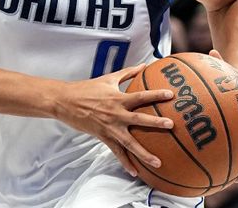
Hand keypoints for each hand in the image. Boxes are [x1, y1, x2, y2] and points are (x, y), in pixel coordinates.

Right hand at [55, 64, 173, 176]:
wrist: (66, 102)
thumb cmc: (88, 88)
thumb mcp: (109, 78)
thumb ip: (128, 73)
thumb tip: (145, 65)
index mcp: (118, 98)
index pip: (141, 96)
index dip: (156, 94)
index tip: (171, 95)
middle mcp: (116, 114)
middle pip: (139, 119)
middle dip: (155, 123)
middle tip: (171, 125)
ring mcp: (110, 128)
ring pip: (129, 143)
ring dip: (144, 153)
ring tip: (158, 162)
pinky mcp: (103, 137)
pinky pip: (117, 152)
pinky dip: (126, 163)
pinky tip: (136, 172)